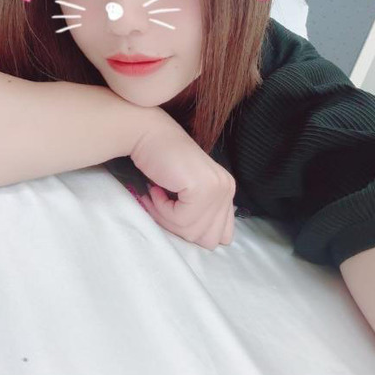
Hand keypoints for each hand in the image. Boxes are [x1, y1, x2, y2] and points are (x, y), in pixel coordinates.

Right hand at [130, 113, 236, 249]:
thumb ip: (201, 214)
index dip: (192, 230)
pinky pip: (181, 220)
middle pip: (208, 239)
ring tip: (158, 194)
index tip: (173, 208)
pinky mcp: (202, 188)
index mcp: (227, 191)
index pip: (221, 236)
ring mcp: (217, 188)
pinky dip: (162, 209)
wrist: (146, 133)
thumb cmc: (160, 160)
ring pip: (192, 232)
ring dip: (166, 217)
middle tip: (162, 203)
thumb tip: (206, 241)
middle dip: (179, 227)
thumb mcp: (186, 193)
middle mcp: (227, 189)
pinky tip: (157, 188)